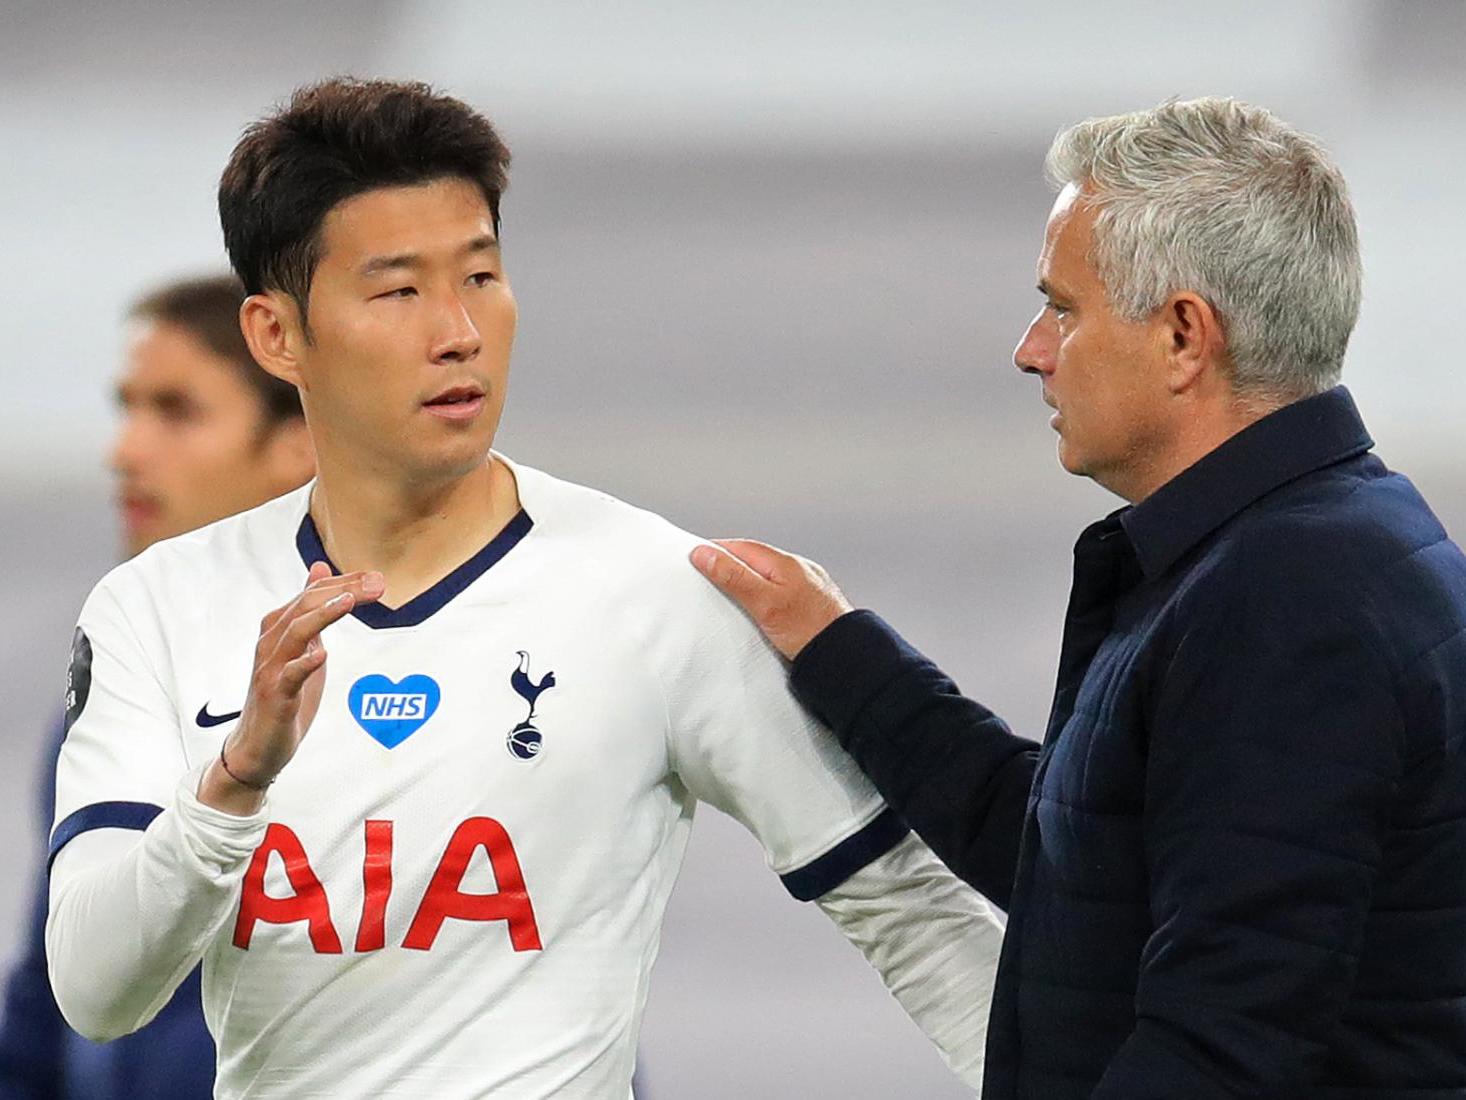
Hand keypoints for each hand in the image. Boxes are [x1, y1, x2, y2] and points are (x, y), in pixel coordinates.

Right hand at [197, 562, 384, 813]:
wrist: (257, 745)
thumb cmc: (283, 692)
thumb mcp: (302, 644)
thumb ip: (311, 609)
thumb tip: (320, 567)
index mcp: (280, 627)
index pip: (312, 593)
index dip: (344, 582)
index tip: (376, 577)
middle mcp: (272, 642)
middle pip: (305, 606)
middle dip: (342, 591)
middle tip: (376, 584)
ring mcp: (271, 669)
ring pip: (295, 632)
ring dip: (323, 614)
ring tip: (350, 602)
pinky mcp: (274, 696)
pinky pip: (288, 676)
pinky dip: (304, 663)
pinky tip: (322, 655)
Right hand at [690, 539, 853, 660]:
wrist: (846, 657)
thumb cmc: (810, 631)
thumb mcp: (764, 602)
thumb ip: (734, 577)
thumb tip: (705, 554)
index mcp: (785, 563)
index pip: (741, 547)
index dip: (716, 550)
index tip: (695, 557)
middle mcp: (797, 570)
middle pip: (754, 560)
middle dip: (729, 565)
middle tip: (705, 575)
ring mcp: (806, 586)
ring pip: (768, 576)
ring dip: (747, 581)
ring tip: (728, 593)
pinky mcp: (810, 604)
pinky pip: (780, 591)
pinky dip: (763, 595)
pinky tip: (758, 610)